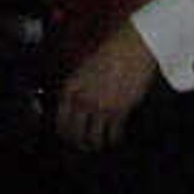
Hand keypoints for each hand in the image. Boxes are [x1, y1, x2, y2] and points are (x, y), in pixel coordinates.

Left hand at [51, 22, 161, 149]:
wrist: (133, 46)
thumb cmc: (112, 52)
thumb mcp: (87, 68)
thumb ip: (80, 87)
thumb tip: (80, 104)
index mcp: (71, 88)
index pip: (60, 120)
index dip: (64, 133)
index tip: (69, 138)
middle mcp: (82, 100)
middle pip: (75, 133)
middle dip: (79, 143)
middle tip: (85, 146)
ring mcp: (100, 107)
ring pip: (93, 138)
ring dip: (96, 145)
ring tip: (100, 145)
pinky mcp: (119, 110)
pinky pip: (113, 134)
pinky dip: (114, 139)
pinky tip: (116, 138)